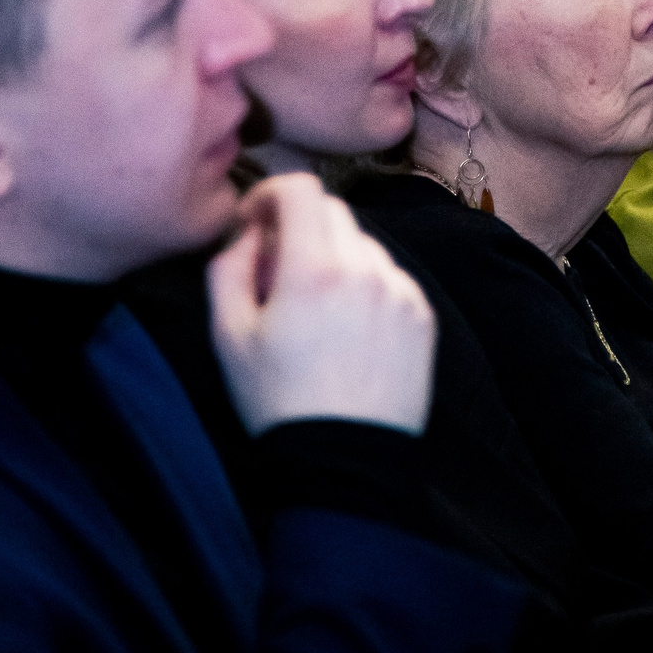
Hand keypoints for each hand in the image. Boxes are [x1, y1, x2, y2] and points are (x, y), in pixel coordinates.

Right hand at [206, 173, 433, 434]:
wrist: (344, 464)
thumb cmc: (278, 402)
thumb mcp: (229, 336)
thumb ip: (229, 265)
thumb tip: (249, 230)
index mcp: (316, 269)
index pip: (302, 188)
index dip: (271, 193)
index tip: (256, 222)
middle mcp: (368, 270)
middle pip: (333, 212)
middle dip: (299, 228)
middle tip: (278, 275)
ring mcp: (402, 292)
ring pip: (362, 245)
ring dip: (334, 258)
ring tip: (315, 311)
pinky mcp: (422, 316)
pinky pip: (389, 278)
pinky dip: (364, 286)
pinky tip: (347, 331)